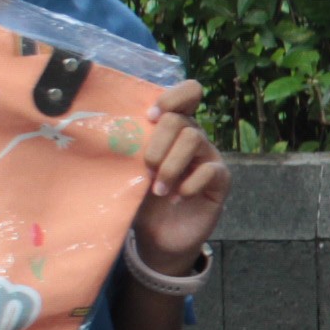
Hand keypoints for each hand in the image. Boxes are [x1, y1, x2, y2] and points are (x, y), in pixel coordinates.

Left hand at [127, 80, 229, 270]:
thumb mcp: (130, 172)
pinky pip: (209, 170)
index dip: (172, 98)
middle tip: (146, 168)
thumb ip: (129, 150)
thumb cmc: (142, 199)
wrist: (159, 237)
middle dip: (158, 144)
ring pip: (193, 139)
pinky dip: (188, 184)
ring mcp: (209, 158)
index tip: (150, 117)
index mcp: (173, 128)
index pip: (188, 93)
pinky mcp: (220, 181)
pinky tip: (176, 198)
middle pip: (181, 120)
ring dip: (170, 166)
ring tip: (158, 189)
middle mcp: (194, 138)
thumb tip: (109, 134)